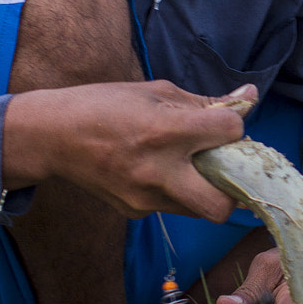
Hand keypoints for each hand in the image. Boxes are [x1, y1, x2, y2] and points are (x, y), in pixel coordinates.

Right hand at [3, 81, 254, 220]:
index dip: (233, 126)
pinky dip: (175, 192)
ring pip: (198, 211)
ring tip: (190, 166)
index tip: (221, 124)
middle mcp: (158, 172)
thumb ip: (204, 102)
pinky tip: (156, 171)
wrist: (54, 136)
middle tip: (224, 169)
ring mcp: (145, 198)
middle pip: (221, 207)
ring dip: (204, 190)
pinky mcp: (134, 212)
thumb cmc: (106, 105)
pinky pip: (171, 207)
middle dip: (232, 190)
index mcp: (166, 132)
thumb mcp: (156, 91)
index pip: (231, 134)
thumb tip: (249, 97)